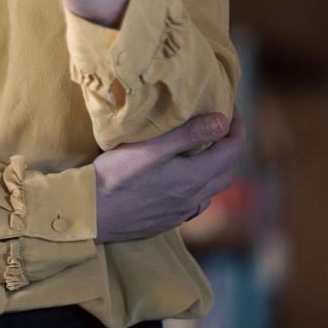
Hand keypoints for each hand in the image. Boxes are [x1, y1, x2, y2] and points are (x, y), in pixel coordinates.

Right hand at [92, 107, 245, 242]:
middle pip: (227, 170)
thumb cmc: (115, 177)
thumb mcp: (150, 148)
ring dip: (215, 166)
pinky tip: (183, 179)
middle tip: (219, 122)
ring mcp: (181, 213)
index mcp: (195, 178)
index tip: (230, 106)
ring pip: (211, 188)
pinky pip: (195, 202)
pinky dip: (199, 185)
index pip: (234, 150)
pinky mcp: (166, 221)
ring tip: (203, 148)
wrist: (90, 214)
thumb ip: (188, 134)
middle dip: (229, 144)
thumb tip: (223, 121)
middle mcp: (194, 198)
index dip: (238, 126)